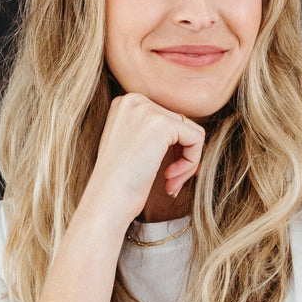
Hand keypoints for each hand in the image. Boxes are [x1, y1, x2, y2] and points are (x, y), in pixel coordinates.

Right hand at [81, 92, 204, 230]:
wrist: (105, 202)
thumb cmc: (119, 184)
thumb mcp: (132, 146)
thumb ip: (152, 132)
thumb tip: (189, 130)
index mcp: (125, 103)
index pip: (167, 119)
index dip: (172, 149)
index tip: (165, 174)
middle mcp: (134, 100)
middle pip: (180, 124)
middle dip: (180, 157)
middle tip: (169, 183)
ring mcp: (146, 110)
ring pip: (191, 132)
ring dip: (187, 163)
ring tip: (170, 183)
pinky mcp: (161, 124)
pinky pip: (196, 138)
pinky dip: (191, 163)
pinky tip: (170, 180)